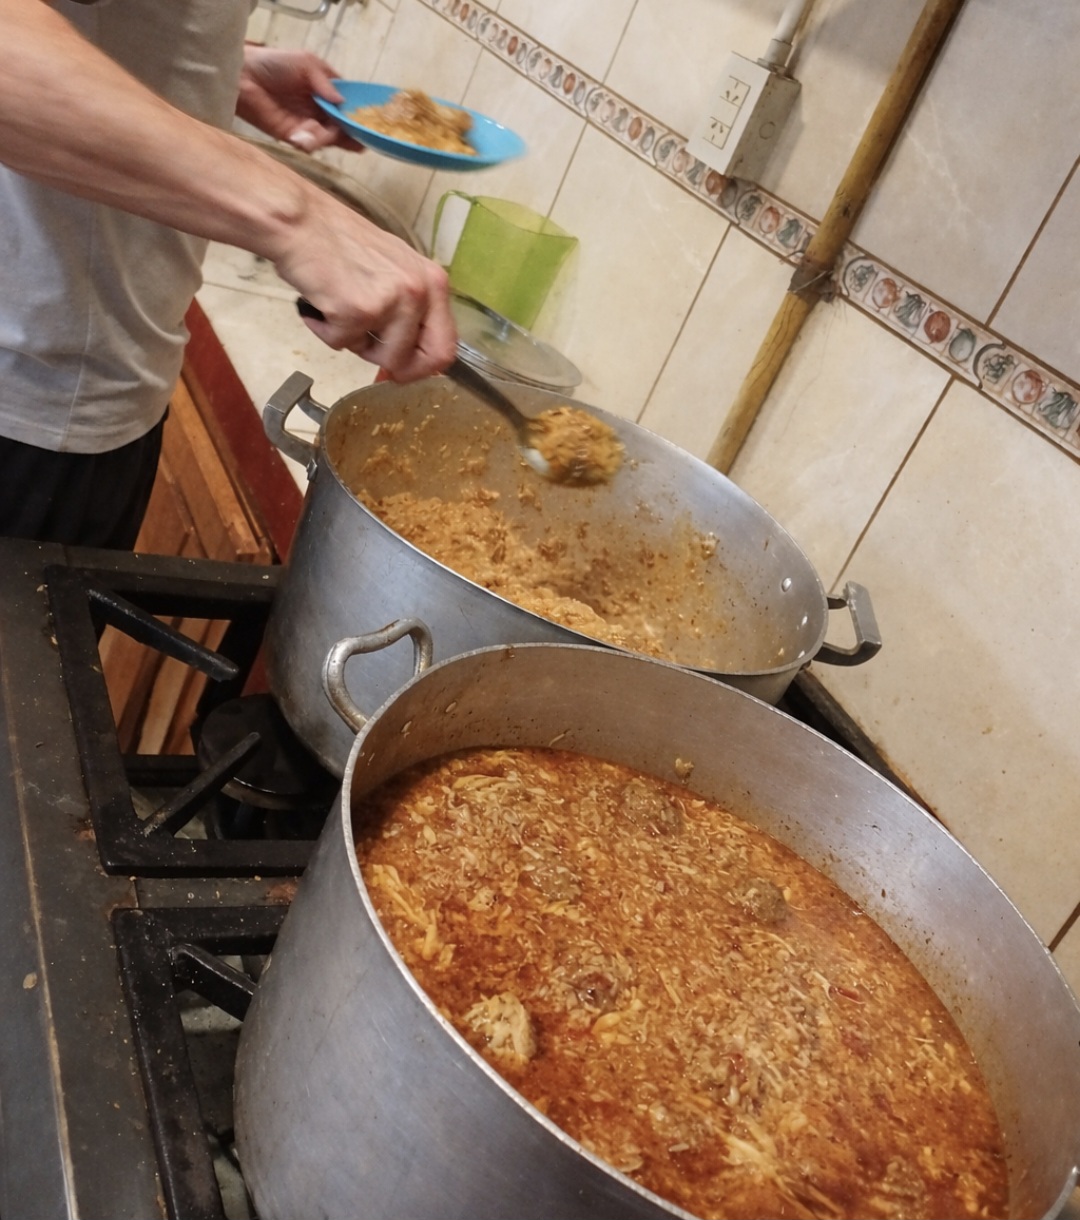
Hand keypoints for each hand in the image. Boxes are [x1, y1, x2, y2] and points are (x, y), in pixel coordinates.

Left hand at [237, 45, 362, 152]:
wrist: (243, 76)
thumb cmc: (275, 63)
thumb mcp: (306, 63)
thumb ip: (325, 81)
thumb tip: (341, 102)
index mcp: (326, 90)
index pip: (348, 104)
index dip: (359, 113)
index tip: (370, 122)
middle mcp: (320, 109)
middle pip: (342, 126)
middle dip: (350, 134)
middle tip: (358, 141)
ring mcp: (308, 124)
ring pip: (328, 138)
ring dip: (329, 139)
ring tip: (324, 135)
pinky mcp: (293, 136)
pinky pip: (309, 144)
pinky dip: (311, 143)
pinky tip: (306, 139)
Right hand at [278, 192, 457, 382]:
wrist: (300, 223)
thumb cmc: (340, 243)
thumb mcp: (394, 270)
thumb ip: (412, 308)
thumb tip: (416, 352)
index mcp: (433, 282)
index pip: (446, 347)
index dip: (424, 367)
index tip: (403, 368)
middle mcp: (419, 292)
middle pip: (418, 362)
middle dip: (389, 363)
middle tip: (363, 340)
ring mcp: (391, 302)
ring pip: (379, 358)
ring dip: (353, 342)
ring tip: (338, 308)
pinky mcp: (358, 311)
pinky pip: (342, 345)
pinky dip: (324, 331)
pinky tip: (320, 303)